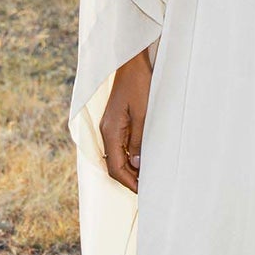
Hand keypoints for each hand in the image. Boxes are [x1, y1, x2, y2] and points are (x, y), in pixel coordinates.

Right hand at [100, 49, 151, 192]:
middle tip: (147, 188)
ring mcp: (109, 126)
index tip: (142, 192)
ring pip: (116, 156)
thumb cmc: (139, 83)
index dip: (128, 182)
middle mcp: (106, 131)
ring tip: (147, 177)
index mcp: (110, 131)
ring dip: (130, 168)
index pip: (115, 167)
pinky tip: (142, 159)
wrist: (132, 61)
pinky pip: (119, 146)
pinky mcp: (116, 121)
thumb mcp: (144, 114)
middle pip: (114, 164)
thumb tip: (136, 164)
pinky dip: (129, 157)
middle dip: (129, 179)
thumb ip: (138, 140)